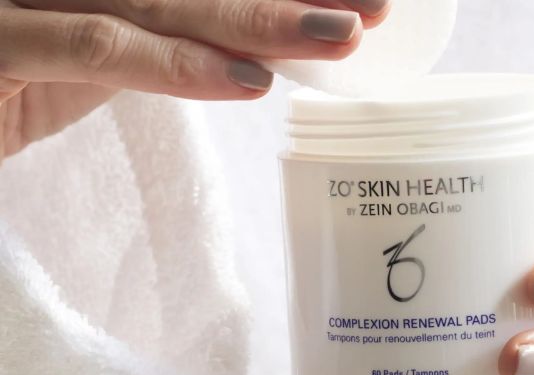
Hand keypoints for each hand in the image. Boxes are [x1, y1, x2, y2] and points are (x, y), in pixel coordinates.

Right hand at [0, 0, 389, 158]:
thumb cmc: (16, 76)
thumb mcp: (100, 53)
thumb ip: (165, 38)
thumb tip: (253, 47)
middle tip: (370, 7)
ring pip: (163, 0)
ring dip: (258, 21)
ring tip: (337, 35)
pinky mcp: (0, 39)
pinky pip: (99, 50)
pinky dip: (178, 65)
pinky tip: (250, 81)